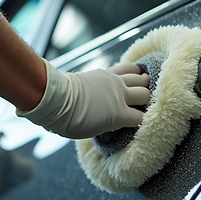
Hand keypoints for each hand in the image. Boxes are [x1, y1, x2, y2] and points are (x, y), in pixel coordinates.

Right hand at [16, 59, 150, 138]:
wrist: (54, 100)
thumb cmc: (54, 97)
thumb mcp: (73, 87)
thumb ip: (80, 91)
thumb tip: (62, 100)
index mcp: (105, 75)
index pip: (130, 70)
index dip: (136, 79)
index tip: (135, 88)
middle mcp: (115, 83)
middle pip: (143, 80)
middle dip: (145, 90)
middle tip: (141, 103)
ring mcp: (119, 97)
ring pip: (147, 95)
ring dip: (146, 105)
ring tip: (140, 116)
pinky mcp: (119, 114)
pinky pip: (141, 118)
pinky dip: (142, 123)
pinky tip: (136, 129)